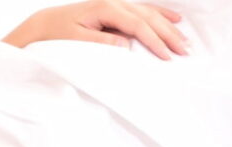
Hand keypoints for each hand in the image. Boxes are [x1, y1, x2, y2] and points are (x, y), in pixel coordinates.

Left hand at [3, 0, 190, 59]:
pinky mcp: (116, 9)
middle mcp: (113, 3)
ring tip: (185, 41)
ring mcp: (116, 3)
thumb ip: (100, 43)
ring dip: (169, 26)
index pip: (137, 25)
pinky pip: (143, 10)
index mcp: (105, 9)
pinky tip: (174, 18)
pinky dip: (160, 14)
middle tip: (185, 51)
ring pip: (150, 13)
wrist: (46, 25)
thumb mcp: (76, 41)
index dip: (154, 41)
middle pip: (148, 17)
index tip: (167, 57)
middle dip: (168, 35)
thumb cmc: (58, 34)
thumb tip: (125, 45)